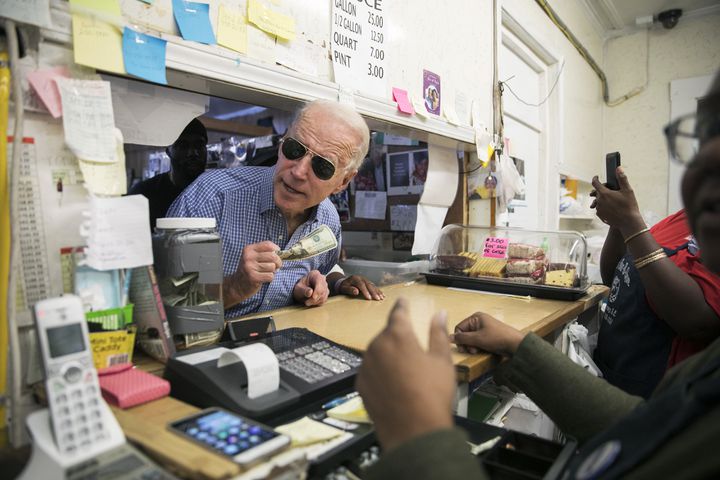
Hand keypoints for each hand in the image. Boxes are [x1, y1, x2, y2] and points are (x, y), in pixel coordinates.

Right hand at [228, 241, 281, 299]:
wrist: (238, 285)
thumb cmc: (250, 269)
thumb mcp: (253, 257)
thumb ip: (265, 252)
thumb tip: (280, 253)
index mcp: (249, 249)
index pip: (268, 245)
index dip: (276, 249)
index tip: (277, 254)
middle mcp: (248, 257)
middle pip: (273, 256)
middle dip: (278, 262)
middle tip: (275, 266)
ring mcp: (249, 267)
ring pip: (272, 267)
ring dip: (272, 271)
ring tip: (266, 272)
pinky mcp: (253, 277)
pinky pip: (270, 276)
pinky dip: (270, 278)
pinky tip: (263, 278)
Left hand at [293, 270, 328, 306]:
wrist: (301, 290)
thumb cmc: (299, 288)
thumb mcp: (298, 288)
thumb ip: (303, 290)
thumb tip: (310, 292)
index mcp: (315, 274)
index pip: (319, 281)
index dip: (317, 290)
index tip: (313, 297)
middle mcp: (322, 279)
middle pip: (323, 290)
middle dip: (315, 298)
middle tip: (306, 302)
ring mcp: (325, 286)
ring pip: (324, 296)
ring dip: (315, 301)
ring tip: (307, 302)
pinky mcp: (325, 293)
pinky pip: (324, 300)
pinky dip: (317, 303)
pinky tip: (311, 302)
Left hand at [338, 275, 384, 299]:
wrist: (344, 282)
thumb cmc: (343, 286)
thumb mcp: (344, 288)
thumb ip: (349, 289)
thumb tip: (356, 291)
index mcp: (355, 278)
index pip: (361, 285)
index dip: (365, 291)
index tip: (369, 298)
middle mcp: (361, 278)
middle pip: (369, 285)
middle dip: (374, 292)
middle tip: (378, 299)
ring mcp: (365, 280)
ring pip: (373, 285)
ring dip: (377, 292)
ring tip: (382, 298)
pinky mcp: (368, 282)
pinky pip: (374, 286)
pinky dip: (378, 291)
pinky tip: (382, 295)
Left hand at [356, 299, 454, 451]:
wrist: (413, 432)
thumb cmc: (432, 393)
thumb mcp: (442, 361)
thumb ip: (438, 334)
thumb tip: (439, 314)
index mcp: (398, 335)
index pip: (398, 313)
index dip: (401, 306)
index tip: (402, 300)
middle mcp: (377, 346)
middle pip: (387, 335)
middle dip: (397, 337)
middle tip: (411, 349)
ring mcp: (365, 366)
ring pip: (377, 353)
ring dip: (387, 355)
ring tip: (404, 370)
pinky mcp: (360, 384)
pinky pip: (370, 371)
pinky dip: (379, 372)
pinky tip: (393, 384)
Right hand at [450, 312, 525, 356]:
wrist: (515, 345)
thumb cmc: (497, 338)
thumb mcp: (477, 339)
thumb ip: (462, 338)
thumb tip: (449, 337)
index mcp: (475, 317)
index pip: (459, 328)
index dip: (459, 339)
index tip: (463, 348)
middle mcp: (479, 321)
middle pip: (464, 333)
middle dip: (466, 343)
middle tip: (472, 350)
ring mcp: (484, 329)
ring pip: (471, 339)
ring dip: (472, 346)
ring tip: (477, 351)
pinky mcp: (488, 336)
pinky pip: (477, 341)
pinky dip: (478, 347)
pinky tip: (482, 350)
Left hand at [589, 167, 644, 235]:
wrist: (629, 222)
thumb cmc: (629, 206)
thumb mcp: (627, 190)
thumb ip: (622, 178)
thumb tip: (618, 168)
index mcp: (604, 193)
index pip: (595, 183)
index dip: (595, 178)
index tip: (597, 177)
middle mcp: (599, 201)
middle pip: (597, 192)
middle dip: (602, 190)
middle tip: (611, 190)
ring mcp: (599, 209)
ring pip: (599, 201)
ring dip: (603, 199)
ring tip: (612, 200)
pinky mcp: (600, 216)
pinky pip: (600, 209)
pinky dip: (604, 207)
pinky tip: (611, 208)